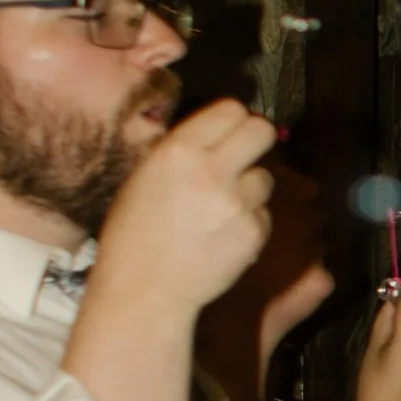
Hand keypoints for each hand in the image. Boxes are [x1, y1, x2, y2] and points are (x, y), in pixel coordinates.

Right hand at [87, 100, 277, 320]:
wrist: (144, 291)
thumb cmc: (134, 237)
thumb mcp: (144, 178)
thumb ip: (182, 153)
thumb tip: (216, 134)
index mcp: (178, 150)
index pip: (230, 109)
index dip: (234, 121)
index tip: (231, 133)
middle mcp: (210, 170)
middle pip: (262, 131)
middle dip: (257, 142)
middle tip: (245, 158)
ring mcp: (236, 202)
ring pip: (266, 177)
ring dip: (251, 189)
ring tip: (223, 210)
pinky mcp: (253, 232)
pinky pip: (264, 215)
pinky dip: (250, 224)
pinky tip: (224, 237)